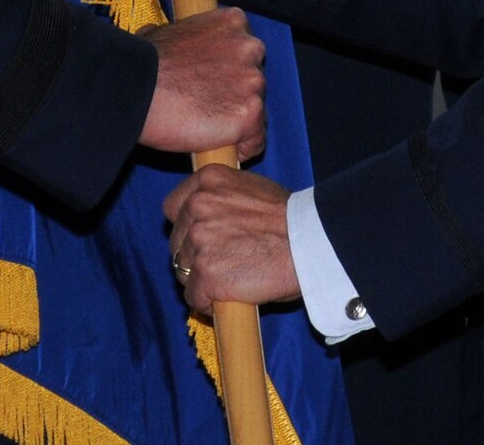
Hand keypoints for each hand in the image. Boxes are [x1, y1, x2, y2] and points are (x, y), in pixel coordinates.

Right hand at [137, 8, 265, 161]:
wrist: (136, 90)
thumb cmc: (144, 63)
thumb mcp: (163, 33)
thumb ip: (184, 37)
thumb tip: (170, 42)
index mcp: (232, 22)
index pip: (245, 50)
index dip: (229, 70)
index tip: (212, 83)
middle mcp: (250, 47)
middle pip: (255, 79)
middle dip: (237, 94)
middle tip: (208, 107)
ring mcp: (253, 81)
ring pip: (257, 111)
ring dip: (237, 121)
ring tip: (207, 129)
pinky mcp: (251, 114)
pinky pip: (255, 140)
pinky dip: (240, 148)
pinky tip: (217, 146)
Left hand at [164, 166, 298, 313]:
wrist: (309, 243)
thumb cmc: (290, 219)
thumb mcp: (251, 190)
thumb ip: (223, 200)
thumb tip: (210, 218)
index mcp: (208, 181)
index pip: (173, 208)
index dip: (187, 227)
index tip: (202, 238)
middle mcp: (198, 206)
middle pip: (177, 242)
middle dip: (193, 255)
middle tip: (222, 264)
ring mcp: (200, 241)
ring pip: (182, 271)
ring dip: (200, 280)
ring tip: (229, 282)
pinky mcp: (206, 274)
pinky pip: (193, 296)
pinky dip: (207, 302)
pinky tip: (227, 299)